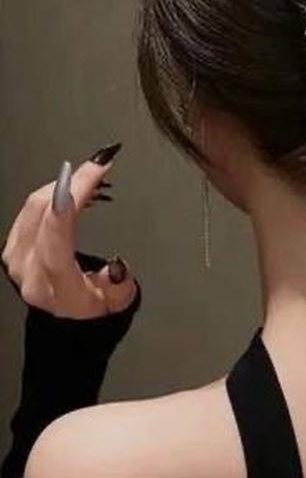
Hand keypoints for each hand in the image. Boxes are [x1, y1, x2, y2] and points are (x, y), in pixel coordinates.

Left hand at [1, 146, 138, 318]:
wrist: (69, 315)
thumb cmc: (96, 303)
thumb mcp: (118, 302)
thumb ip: (119, 286)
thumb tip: (117, 266)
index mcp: (54, 288)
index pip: (55, 243)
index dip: (68, 208)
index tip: (86, 178)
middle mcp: (28, 272)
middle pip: (44, 214)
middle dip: (75, 182)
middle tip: (101, 162)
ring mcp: (16, 257)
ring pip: (35, 205)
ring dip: (66, 184)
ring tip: (93, 174)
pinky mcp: (13, 245)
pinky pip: (30, 207)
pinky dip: (54, 192)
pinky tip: (74, 187)